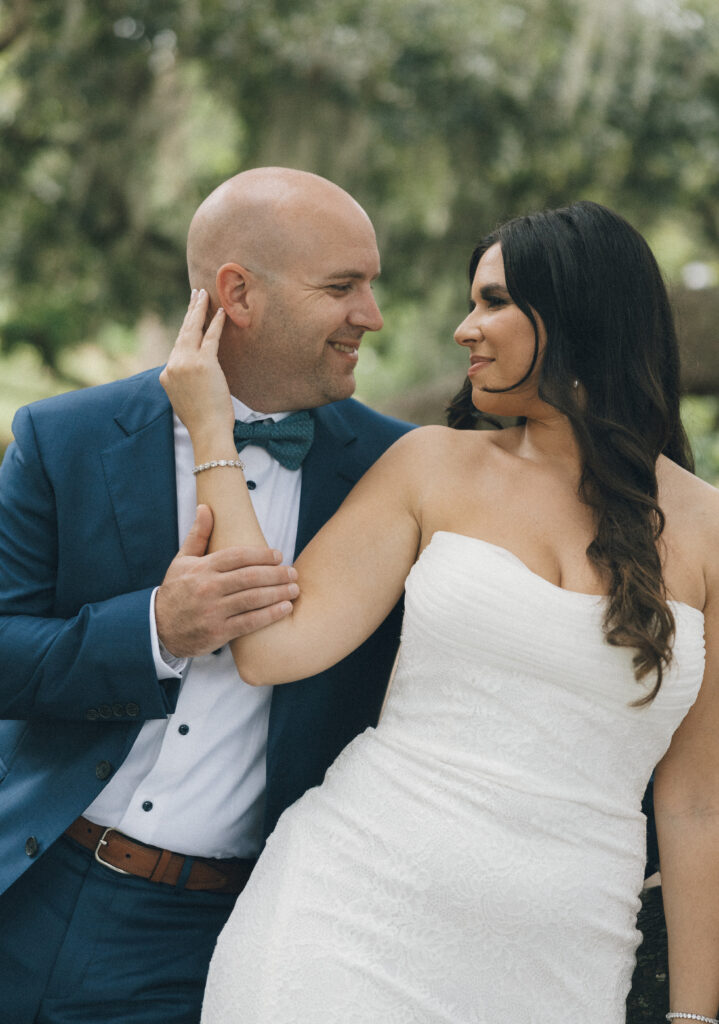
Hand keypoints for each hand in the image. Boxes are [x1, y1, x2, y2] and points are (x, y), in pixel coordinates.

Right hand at [155, 506, 298, 657]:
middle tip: (293, 572)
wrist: (158, 628)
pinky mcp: (218, 632)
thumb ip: (198, 535)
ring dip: (278, 593)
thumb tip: (206, 507)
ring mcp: (213, 611)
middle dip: (276, 574)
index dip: (261, 554)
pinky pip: (250, 622)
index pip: (238, 556)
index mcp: (202, 568)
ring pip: (253, 598)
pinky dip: (270, 614)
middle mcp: (208, 587)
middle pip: (250, 576)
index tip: (278, 555)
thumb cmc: (176, 591)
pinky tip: (285, 608)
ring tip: (294, 589)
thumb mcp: (182, 560)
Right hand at [160, 289, 233, 441]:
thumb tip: (192, 375)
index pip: (177, 347)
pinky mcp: (203, 363)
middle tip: (196, 294)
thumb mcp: (184, 399)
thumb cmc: (201, 420)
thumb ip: (183, 382)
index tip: (191, 316)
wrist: (207, 431)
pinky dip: (216, 323)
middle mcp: (173, 365)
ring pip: (193, 330)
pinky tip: (221, 311)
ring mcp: (186, 363)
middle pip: (182, 332)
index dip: (186, 331)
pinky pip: (211, 337)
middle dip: (190, 311)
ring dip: (199, 309)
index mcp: (166, 374)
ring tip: (204, 295)